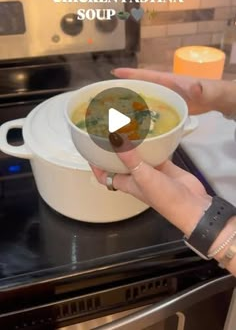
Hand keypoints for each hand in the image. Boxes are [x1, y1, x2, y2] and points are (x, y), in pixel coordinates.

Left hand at [91, 136, 211, 236]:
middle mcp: (136, 176)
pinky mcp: (165, 166)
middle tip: (108, 131)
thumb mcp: (143, 177)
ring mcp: (151, 171)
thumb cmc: (165, 198)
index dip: (96, 164)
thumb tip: (114, 138)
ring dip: (133, 144)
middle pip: (120, 162)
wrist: (192, 204)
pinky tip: (150, 131)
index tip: (89, 149)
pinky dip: (152, 143)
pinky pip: (156, 152)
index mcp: (126, 183)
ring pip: (138, 155)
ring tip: (126, 127)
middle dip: (114, 149)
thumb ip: (129, 157)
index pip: (104, 174)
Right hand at [111, 68, 230, 114]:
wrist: (217, 99)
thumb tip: (195, 87)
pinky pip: (151, 110)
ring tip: (113, 112)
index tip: (113, 72)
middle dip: (123, 89)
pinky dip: (141, 114)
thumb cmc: (210, 90)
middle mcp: (162, 88)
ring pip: (143, 99)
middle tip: (105, 96)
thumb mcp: (205, 90)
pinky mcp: (167, 107)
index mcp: (167, 81)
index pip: (146, 75)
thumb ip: (200, 89)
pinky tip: (133, 125)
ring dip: (130, 103)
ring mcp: (164, 98)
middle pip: (140, 87)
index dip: (130, 74)